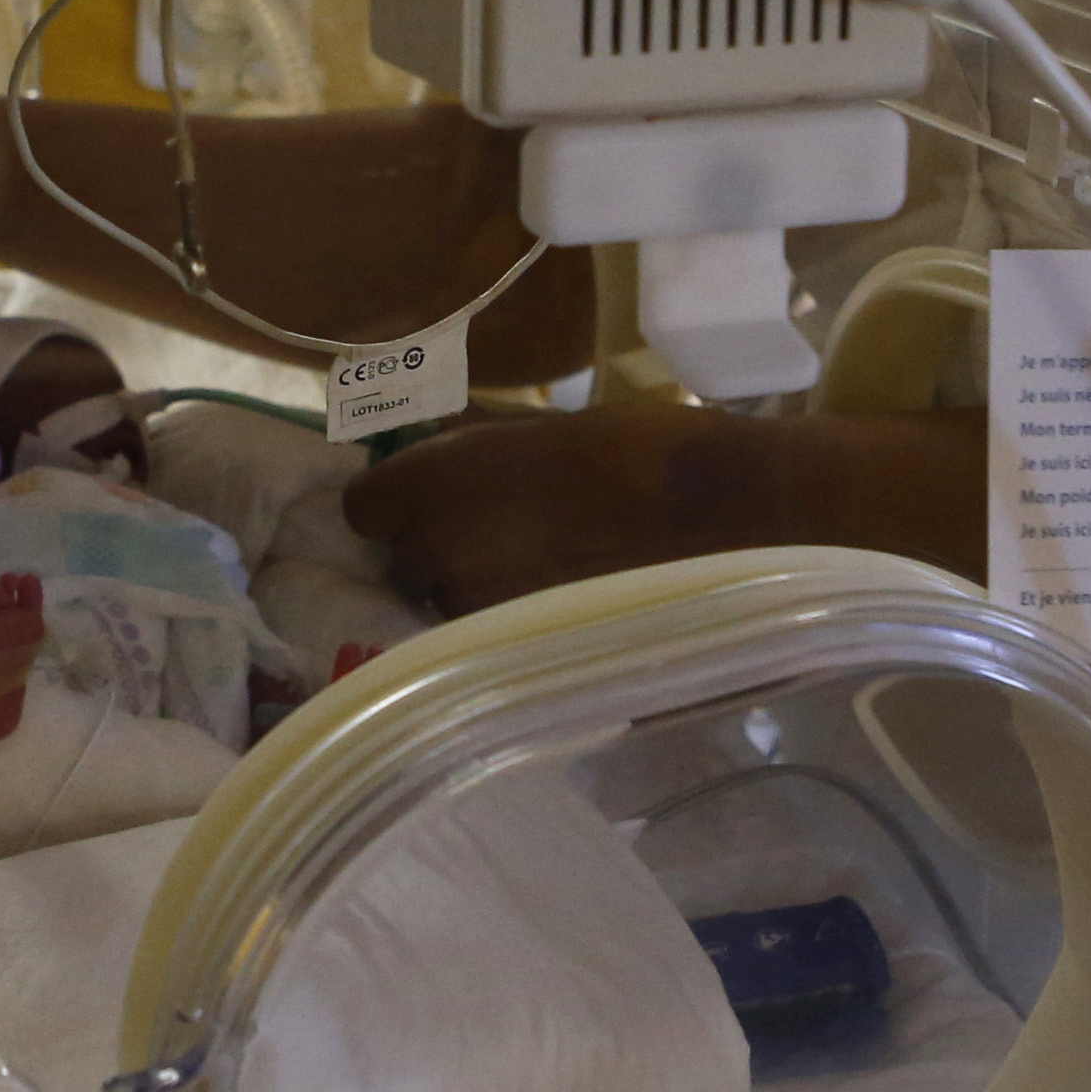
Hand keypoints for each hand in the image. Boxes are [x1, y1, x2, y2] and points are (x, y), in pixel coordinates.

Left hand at [343, 404, 990, 611]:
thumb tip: (443, 462)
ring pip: (451, 610)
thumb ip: (479, 455)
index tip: (437, 502)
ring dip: (482, 597)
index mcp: (435, 485)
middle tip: (513, 536)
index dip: (400, 505)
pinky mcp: (523, 661)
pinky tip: (574, 606)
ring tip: (554, 574)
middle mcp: (438, 556)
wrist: (724, 516)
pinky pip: (497, 646)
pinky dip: (524, 631)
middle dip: (447, 551)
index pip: (365, 508)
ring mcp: (477, 618)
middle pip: (408, 563)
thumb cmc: (639, 449)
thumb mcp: (545, 429)